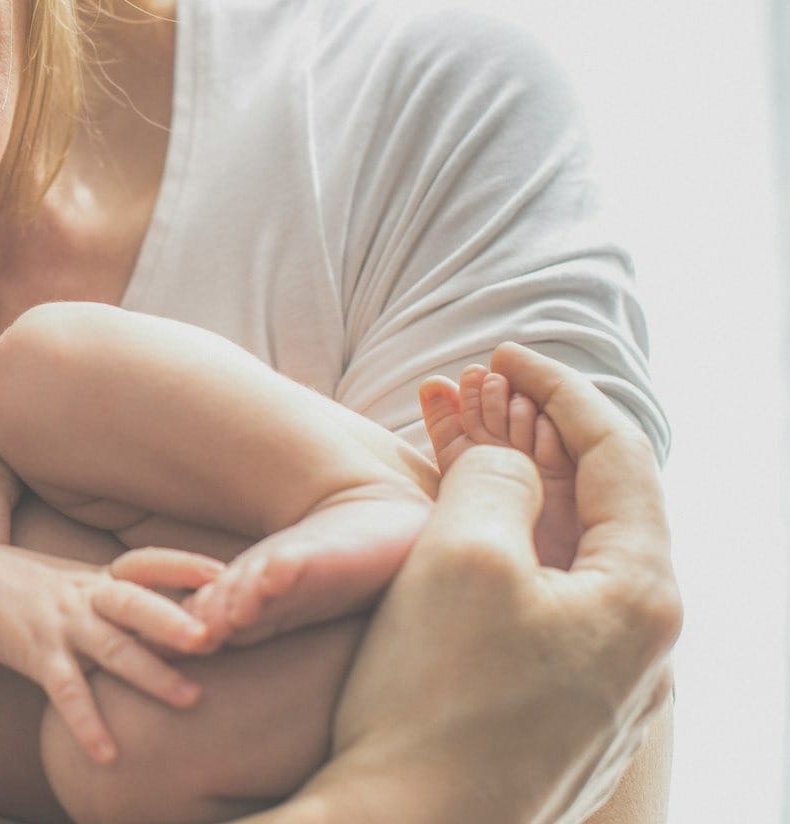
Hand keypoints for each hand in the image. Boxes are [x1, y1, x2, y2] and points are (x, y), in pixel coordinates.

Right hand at [0, 545, 218, 764]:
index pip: (146, 563)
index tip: (221, 574)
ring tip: (190, 698)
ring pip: (111, 648)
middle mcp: (87, 597)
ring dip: (151, 673)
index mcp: (103, 578)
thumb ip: (130, 595)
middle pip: (134, 603)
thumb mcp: (85, 583)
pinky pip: (66, 692)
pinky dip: (86, 723)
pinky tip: (107, 754)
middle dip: (172, 620)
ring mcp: (63, 624)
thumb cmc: (43, 590)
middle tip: (211, 638)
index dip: (182, 566)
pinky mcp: (38, 654)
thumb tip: (192, 610)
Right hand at [286, 343, 680, 822]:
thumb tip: (509, 460)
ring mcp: (602, 695)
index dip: (560, 389)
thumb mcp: (462, 552)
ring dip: (510, 502)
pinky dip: (499, 561)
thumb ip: (495, 477)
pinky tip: (451, 550)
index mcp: (642, 598)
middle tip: (474, 396)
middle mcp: (641, 650)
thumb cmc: (435, 697)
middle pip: (597, 511)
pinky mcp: (554, 726)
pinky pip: (538, 616)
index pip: (620, 457)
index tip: (503, 351)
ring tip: (453, 459)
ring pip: (562, 566)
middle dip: (534, 442)